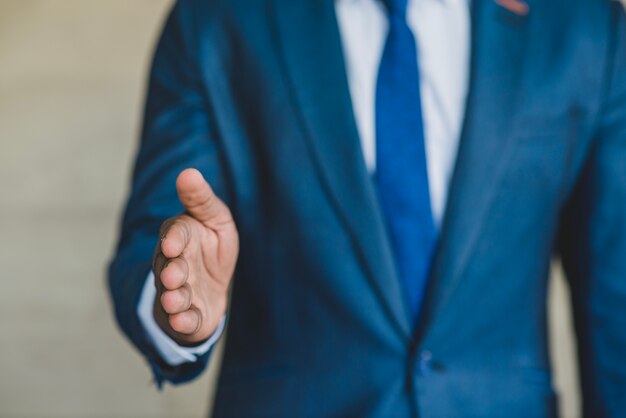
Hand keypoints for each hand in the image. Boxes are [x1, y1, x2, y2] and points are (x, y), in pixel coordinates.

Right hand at [152, 168, 238, 344]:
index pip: (175, 235)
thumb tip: (188, 173)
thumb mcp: (214, 218)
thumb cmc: (211, 245)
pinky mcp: (187, 315)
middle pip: (169, 268)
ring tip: (176, 300)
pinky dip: (184, 322)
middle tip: (174, 276)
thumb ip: (200, 199)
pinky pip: (183, 319)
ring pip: (173, 296)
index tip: (174, 243)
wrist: (213, 284)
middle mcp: (173, 265)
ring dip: (174, 299)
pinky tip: (185, 321)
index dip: (174, 239)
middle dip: (171, 272)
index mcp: (180, 238)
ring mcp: (178, 291)